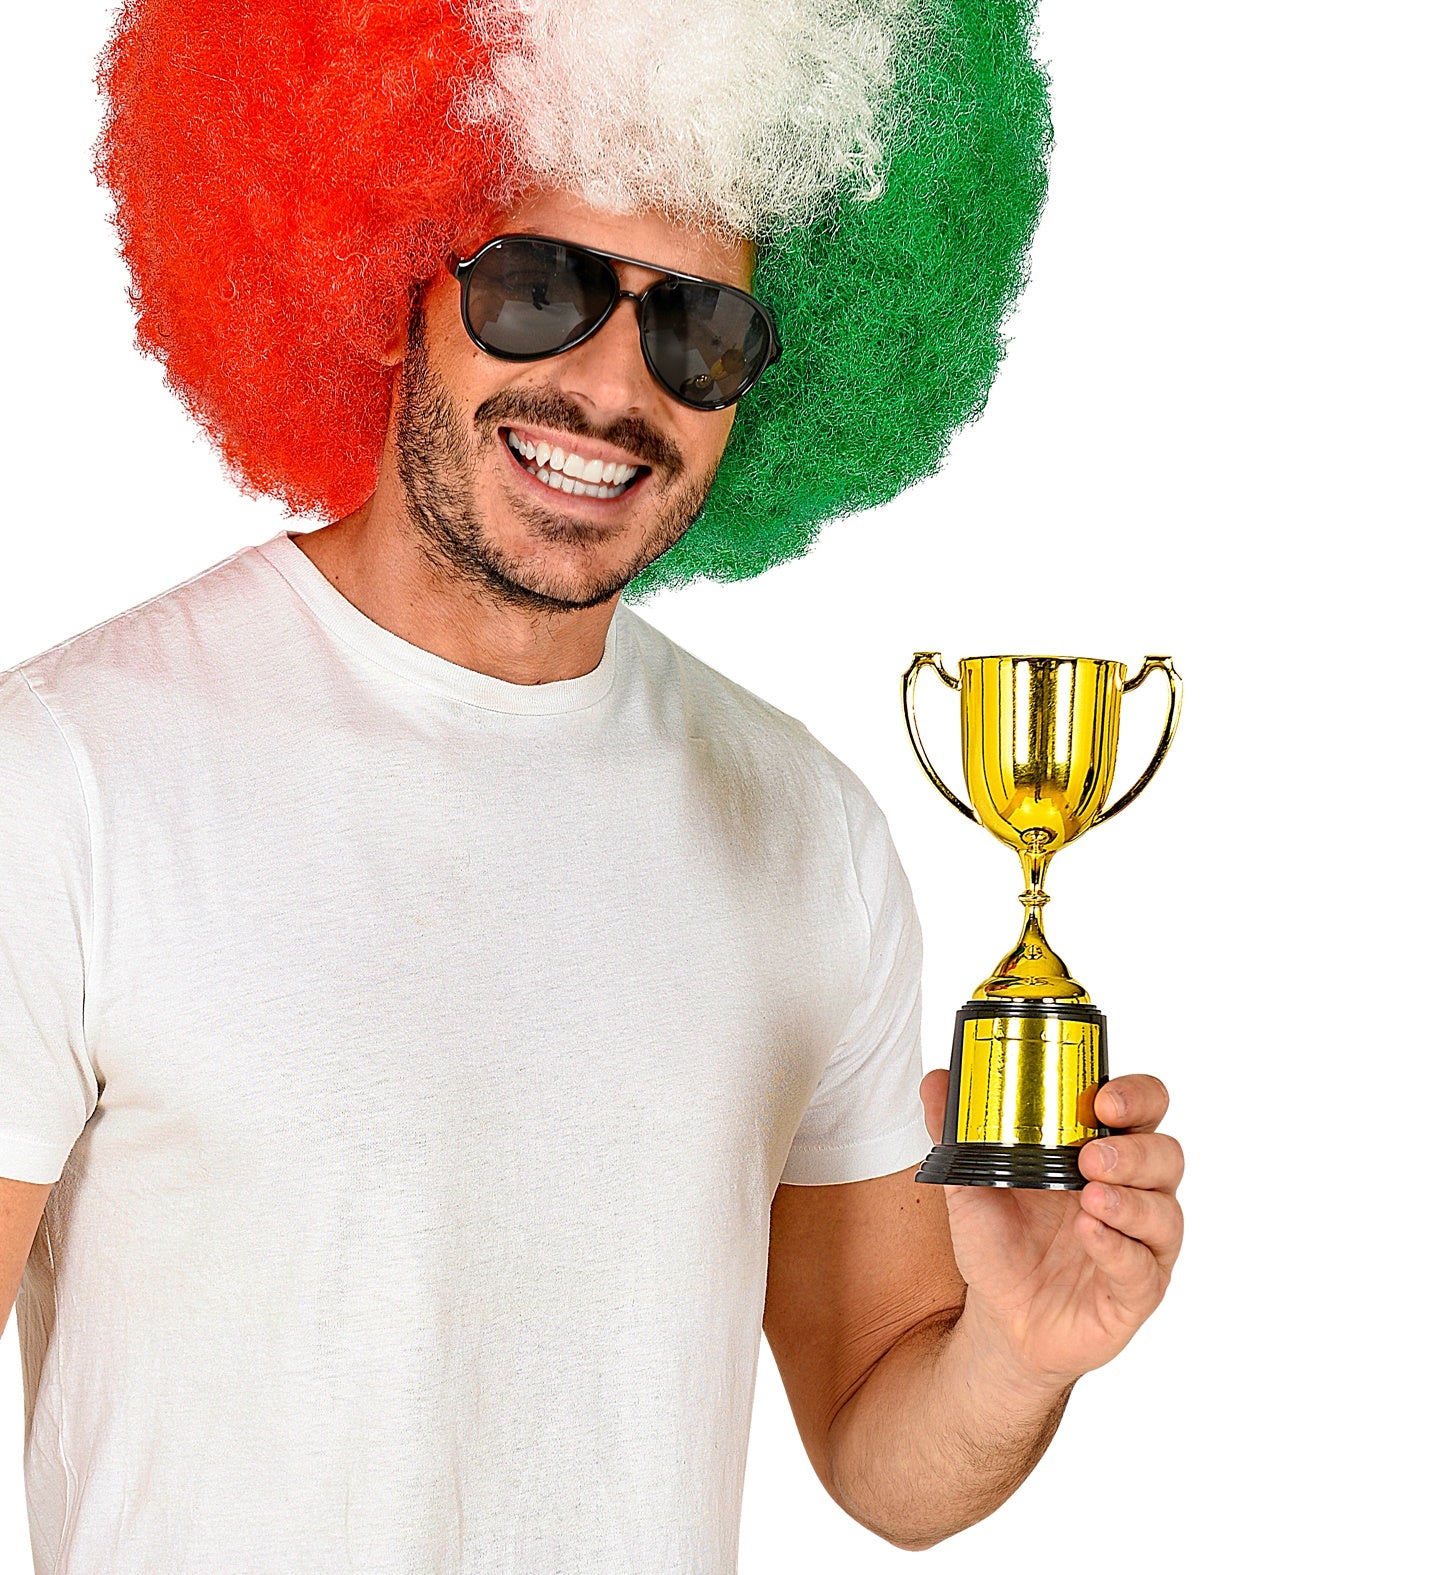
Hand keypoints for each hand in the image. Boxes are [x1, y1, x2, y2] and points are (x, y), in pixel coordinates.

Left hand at [918, 1070, 1183, 1388]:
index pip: (1145, 1108)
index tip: (1105, 1100)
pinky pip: (1143, 1269)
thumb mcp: (970, 1183)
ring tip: (1091, 1195)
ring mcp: (1140, 1244)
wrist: (999, 1318)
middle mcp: (1132, 1192)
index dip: (1137, 1097)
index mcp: (1102, 1151)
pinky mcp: (1136, 1292)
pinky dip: (1118, 1249)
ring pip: (1164, 1212)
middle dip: (1134, 1151)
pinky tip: (1089, 1234)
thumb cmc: (999, 1243)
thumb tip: (935, 1079)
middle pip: (1166, 1155)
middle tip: (1091, 1156)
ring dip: (1130, 1201)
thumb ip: (956, 1132)